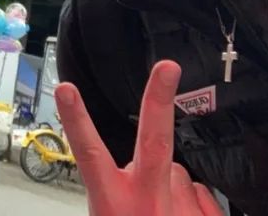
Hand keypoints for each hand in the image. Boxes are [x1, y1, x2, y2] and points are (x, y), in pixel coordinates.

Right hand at [56, 60, 222, 215]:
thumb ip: (114, 194)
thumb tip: (136, 169)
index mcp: (114, 205)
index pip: (90, 155)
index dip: (77, 120)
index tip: (66, 89)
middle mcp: (148, 204)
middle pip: (155, 143)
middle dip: (160, 102)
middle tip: (168, 66)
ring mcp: (180, 212)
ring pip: (178, 173)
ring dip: (169, 183)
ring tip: (160, 211)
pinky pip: (201, 193)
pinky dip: (191, 201)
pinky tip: (179, 214)